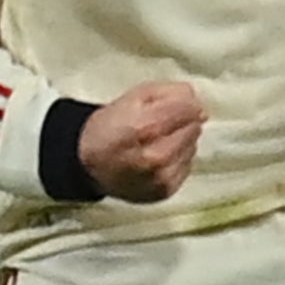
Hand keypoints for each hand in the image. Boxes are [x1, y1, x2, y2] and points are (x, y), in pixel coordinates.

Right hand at [78, 81, 205, 201]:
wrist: (88, 165)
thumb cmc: (109, 128)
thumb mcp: (134, 97)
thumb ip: (168, 92)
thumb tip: (195, 99)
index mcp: (142, 128)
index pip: (186, 110)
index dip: (188, 103)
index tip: (182, 102)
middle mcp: (153, 157)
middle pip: (192, 129)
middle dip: (184, 121)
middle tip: (164, 121)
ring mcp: (160, 178)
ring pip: (192, 147)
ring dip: (182, 139)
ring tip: (159, 139)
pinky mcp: (164, 191)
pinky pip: (187, 166)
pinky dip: (178, 158)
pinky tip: (160, 155)